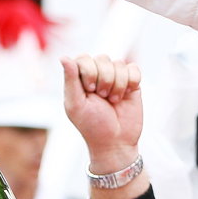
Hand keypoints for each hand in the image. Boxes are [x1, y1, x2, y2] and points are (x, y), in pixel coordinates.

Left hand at [61, 55, 143, 170]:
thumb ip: (70, 79)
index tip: (90, 91)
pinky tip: (126, 95)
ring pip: (119, 63)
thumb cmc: (92, 125)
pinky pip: (134, 68)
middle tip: (103, 98)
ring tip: (114, 100)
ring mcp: (116, 77)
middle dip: (104, 80)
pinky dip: (131, 82)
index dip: (89, 72)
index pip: (84, 58)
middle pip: (102, 58)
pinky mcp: (132, 82)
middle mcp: (97, 74)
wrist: (116, 141)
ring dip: (117, 84)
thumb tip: (63, 57)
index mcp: (80, 77)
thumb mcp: (75, 104)